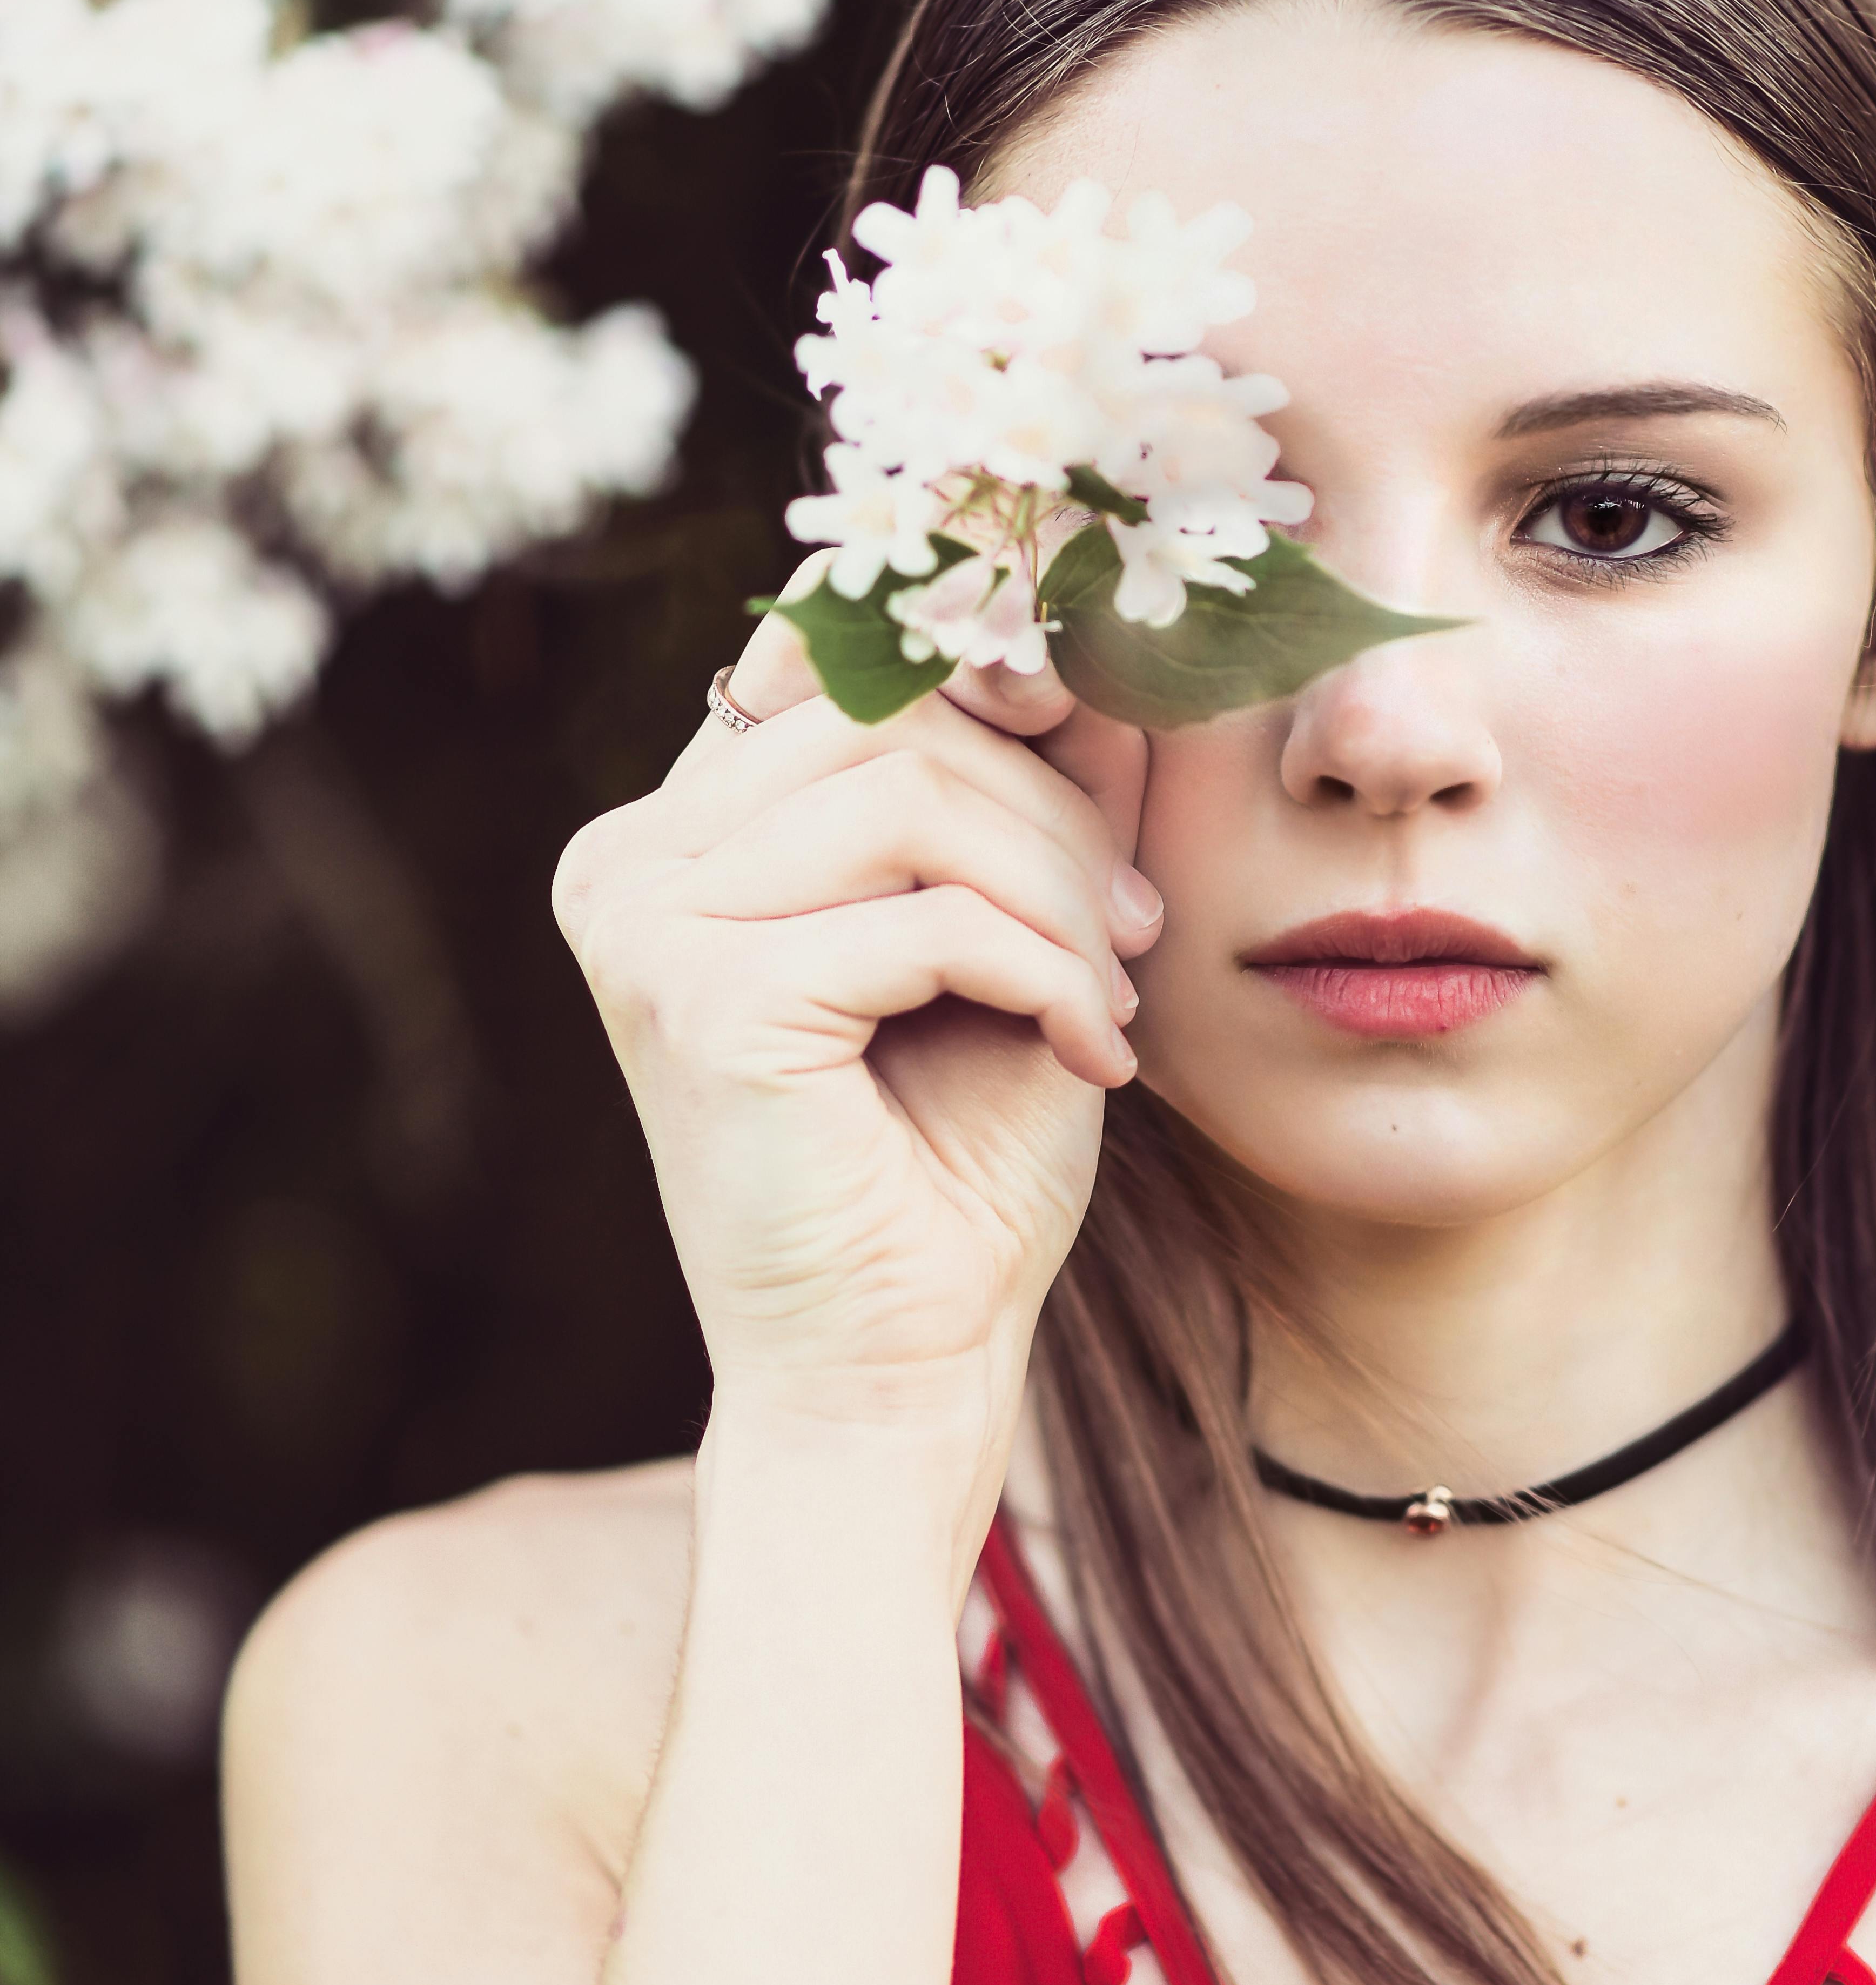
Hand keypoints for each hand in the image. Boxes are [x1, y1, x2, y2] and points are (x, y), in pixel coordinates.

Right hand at [553, 572, 1158, 1480]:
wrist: (902, 1363)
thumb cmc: (955, 1156)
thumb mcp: (1016, 922)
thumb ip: (1032, 775)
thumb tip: (1081, 621)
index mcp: (681, 832)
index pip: (826, 651)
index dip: (968, 646)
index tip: (1091, 709)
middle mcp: (630, 858)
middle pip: (885, 712)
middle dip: (1049, 807)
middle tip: (1137, 925)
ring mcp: (644, 923)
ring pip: (910, 799)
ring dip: (1056, 892)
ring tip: (1110, 993)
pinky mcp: (698, 999)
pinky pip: (923, 918)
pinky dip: (1042, 974)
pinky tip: (1089, 1055)